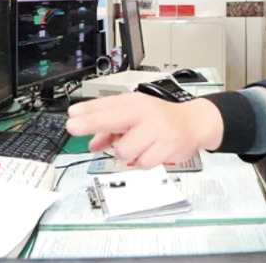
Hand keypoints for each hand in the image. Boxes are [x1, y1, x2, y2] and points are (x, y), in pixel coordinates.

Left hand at [65, 93, 223, 168]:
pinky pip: (141, 163)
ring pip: (124, 149)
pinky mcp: (166, 147)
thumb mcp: (134, 117)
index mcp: (134, 103)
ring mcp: (156, 130)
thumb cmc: (160, 119)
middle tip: (73, 127)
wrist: (193, 124)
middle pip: (113, 119)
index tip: (71, 115)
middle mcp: (144, 113)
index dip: (87, 111)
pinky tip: (151, 151)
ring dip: (126, 152)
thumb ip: (111, 130)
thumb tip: (92, 143)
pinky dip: (142, 161)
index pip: (106, 104)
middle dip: (91, 123)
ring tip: (138, 145)